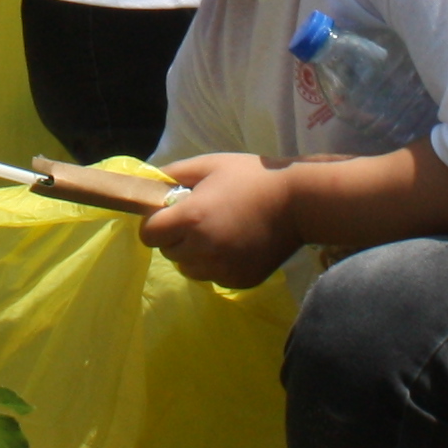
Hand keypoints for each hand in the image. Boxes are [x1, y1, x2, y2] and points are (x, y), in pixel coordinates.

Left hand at [138, 154, 294, 287]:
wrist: (298, 202)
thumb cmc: (251, 178)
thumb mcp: (209, 165)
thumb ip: (174, 174)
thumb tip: (148, 184)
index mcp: (191, 219)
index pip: (149, 234)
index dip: (155, 223)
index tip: (169, 214)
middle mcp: (202, 249)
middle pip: (168, 252)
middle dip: (175, 237)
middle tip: (199, 219)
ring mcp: (221, 269)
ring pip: (188, 268)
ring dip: (193, 254)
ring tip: (217, 233)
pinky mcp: (238, 281)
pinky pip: (212, 277)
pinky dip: (216, 265)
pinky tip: (235, 245)